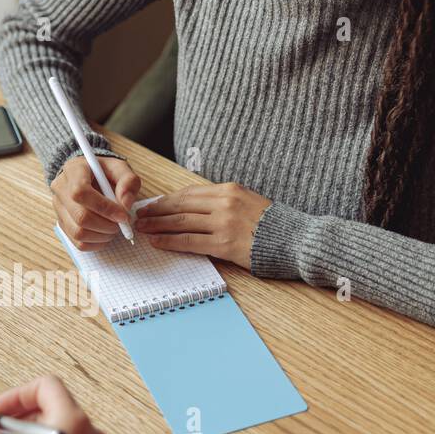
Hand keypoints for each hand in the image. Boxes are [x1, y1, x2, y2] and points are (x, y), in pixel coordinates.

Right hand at [53, 155, 140, 250]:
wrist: (90, 176)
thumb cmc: (105, 173)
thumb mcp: (121, 168)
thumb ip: (128, 181)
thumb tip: (125, 204)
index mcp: (74, 170)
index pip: (80, 192)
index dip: (104, 207)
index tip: (123, 215)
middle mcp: (61, 189)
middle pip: (80, 216)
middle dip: (106, 225)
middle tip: (122, 224)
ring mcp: (59, 208)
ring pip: (78, 232)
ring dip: (102, 236)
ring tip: (114, 228)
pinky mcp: (62, 224)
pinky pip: (78, 242)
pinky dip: (96, 243)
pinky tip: (105, 234)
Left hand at [134, 183, 270, 268]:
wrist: (295, 241)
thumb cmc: (271, 225)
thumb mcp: (247, 202)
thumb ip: (222, 202)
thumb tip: (193, 208)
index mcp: (229, 189)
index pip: (189, 192)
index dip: (167, 198)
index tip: (152, 203)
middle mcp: (224, 203)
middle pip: (181, 204)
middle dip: (156, 210)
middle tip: (140, 214)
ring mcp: (223, 223)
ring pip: (181, 222)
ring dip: (157, 225)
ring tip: (142, 228)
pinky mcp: (224, 244)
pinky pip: (189, 241)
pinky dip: (169, 241)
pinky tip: (157, 241)